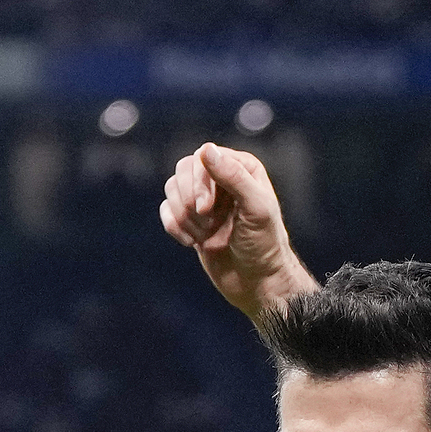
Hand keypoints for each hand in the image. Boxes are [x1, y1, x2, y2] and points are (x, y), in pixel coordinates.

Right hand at [159, 142, 316, 317]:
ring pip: (172, 188)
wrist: (257, 282)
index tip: (206, 208)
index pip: (204, 157)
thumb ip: (233, 176)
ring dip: (184, 215)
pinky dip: (174, 227)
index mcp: (242, 168)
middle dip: (189, 198)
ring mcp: (205, 199)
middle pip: (184, 169)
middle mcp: (222, 179)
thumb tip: (205, 149)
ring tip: (205, 235)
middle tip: (206, 221)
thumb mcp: (256, 208)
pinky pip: (167, 210)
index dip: (199, 181)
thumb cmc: (264, 245)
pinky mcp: (191, 219)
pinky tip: (193, 243)